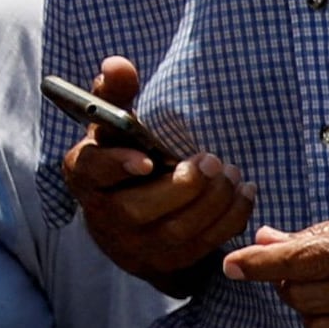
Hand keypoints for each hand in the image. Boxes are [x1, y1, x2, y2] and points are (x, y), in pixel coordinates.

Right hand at [62, 56, 251, 285]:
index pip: (94, 172)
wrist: (126, 216)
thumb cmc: (123, 155)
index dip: (118, 166)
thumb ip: (115, 94)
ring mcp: (135, 246)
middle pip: (140, 210)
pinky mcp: (167, 262)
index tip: (146, 160)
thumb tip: (117, 64)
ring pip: (178, 230)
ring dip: (214, 202)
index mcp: (85, 176)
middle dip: (184, 186)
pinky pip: (204, 245)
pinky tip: (243, 193)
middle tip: (213, 160)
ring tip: (232, 173)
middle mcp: (104, 216)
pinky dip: (230, 219)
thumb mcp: (113, 126)